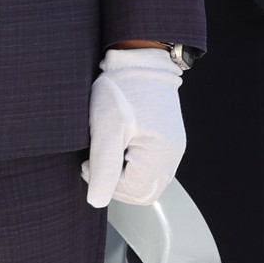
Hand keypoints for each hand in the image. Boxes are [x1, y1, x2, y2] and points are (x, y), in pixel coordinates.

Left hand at [82, 47, 185, 208]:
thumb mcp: (106, 128)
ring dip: (124, 177)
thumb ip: (103, 167)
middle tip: (97, 160)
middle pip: (143, 193)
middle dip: (116, 184)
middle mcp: (173, 155)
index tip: (90, 161)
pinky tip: (120, 146)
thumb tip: (96, 202)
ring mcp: (173, 149)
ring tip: (109, 150)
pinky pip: (151, 169)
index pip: (133, 192)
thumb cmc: (122, 90)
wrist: (139, 60)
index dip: (106, 183)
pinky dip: (133, 167)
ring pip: (147, 183)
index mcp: (161, 153)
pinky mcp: (169, 143)